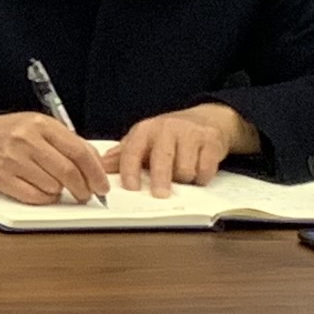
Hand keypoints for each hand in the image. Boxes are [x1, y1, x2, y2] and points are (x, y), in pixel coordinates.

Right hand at [0, 108, 109, 205]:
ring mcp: (12, 159)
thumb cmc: (14, 133)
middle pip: (68, 172)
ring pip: (52, 187)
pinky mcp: (1, 177)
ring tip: (54, 185)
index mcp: (41, 125)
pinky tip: (42, 190)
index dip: (95, 173)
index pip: (79, 152)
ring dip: (59, 191)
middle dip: (83, 188)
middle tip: (86, 194)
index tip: (102, 186)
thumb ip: (70, 143)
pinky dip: (44, 198)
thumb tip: (97, 166)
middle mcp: (26, 140)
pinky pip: (34, 197)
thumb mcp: (43, 127)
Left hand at [109, 102, 252, 198]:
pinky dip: (201, 177)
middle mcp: (166, 129)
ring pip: (185, 169)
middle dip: (160, 179)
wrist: (207, 118)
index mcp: (145, 130)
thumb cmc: (169, 135)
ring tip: (182, 174)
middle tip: (160, 195)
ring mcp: (190, 134)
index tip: (130, 187)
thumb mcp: (144, 139)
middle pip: (162, 159)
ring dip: (184, 179)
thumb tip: (102, 166)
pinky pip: (205, 169)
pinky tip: (198, 171)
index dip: (130, 170)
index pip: (133, 151)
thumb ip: (123, 154)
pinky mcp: (211, 142)